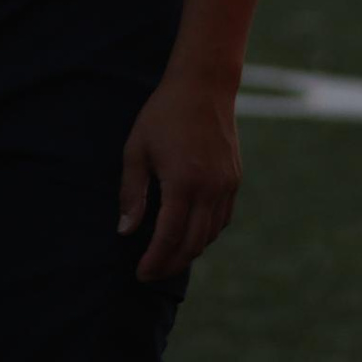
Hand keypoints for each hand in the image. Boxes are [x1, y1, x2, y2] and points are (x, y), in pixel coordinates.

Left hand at [118, 68, 242, 282]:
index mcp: (183, 183)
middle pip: (192, 244)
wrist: (204, 87)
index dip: (154, 261)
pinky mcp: (234, 180)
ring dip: (188, 252)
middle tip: (150, 274)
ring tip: (166, 259)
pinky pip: (222, 219)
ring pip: (210, 235)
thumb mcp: (136, 150)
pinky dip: (205, 234)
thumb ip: (132, 193)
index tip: (140, 274)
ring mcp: (226, 186)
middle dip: (170, 265)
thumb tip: (126, 231)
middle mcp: (210, 189)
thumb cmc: (163, 115)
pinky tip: (188, 236)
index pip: (169, 238)